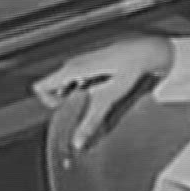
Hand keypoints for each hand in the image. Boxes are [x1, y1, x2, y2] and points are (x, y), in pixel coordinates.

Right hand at [33, 36, 171, 150]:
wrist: (148, 49)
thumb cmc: (131, 67)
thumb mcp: (110, 98)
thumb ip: (91, 120)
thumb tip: (78, 141)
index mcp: (72, 70)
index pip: (41, 87)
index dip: (48, 103)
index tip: (66, 111)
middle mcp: (74, 63)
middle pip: (55, 88)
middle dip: (67, 102)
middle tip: (87, 109)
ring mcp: (83, 61)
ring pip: (68, 84)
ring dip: (78, 96)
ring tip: (100, 100)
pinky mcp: (94, 62)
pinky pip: (80, 78)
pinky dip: (87, 89)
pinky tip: (106, 91)